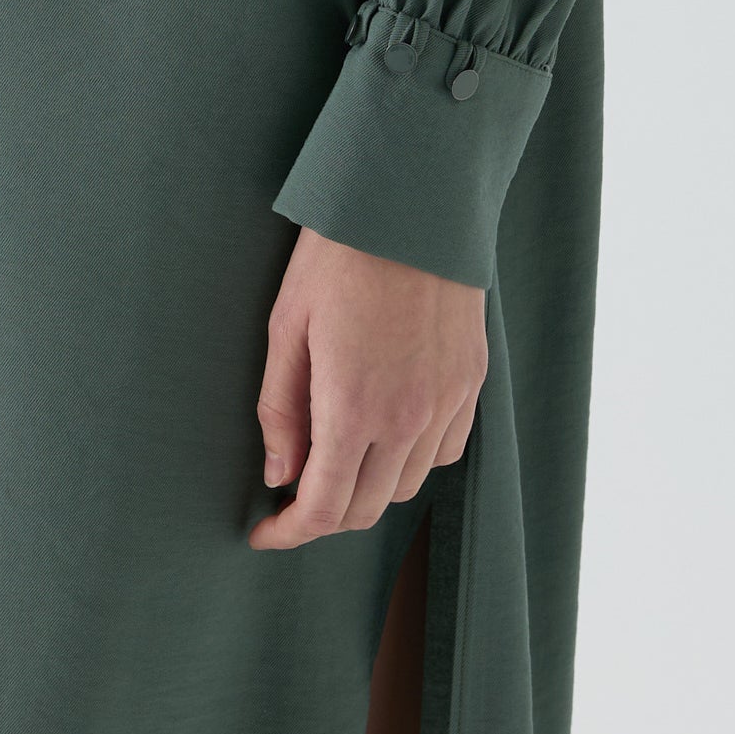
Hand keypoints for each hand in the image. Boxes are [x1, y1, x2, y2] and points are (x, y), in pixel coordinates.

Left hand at [247, 225, 486, 546]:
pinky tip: (385, 434)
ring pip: (409, 487)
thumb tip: (280, 475)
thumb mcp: (287, 326)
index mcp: (353, 409)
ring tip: (335, 461)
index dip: (289, 533)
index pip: (323, 509)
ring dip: (368, 490)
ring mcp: (447, 403)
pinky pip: (445, 451)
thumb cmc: (336, 255)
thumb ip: (281, 410)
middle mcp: (408, 419)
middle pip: (366, 509)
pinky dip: (411, 461)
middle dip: (324, 516)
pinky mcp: (471, 383)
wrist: (412, 200)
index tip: (263, 532)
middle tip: (291, 496)